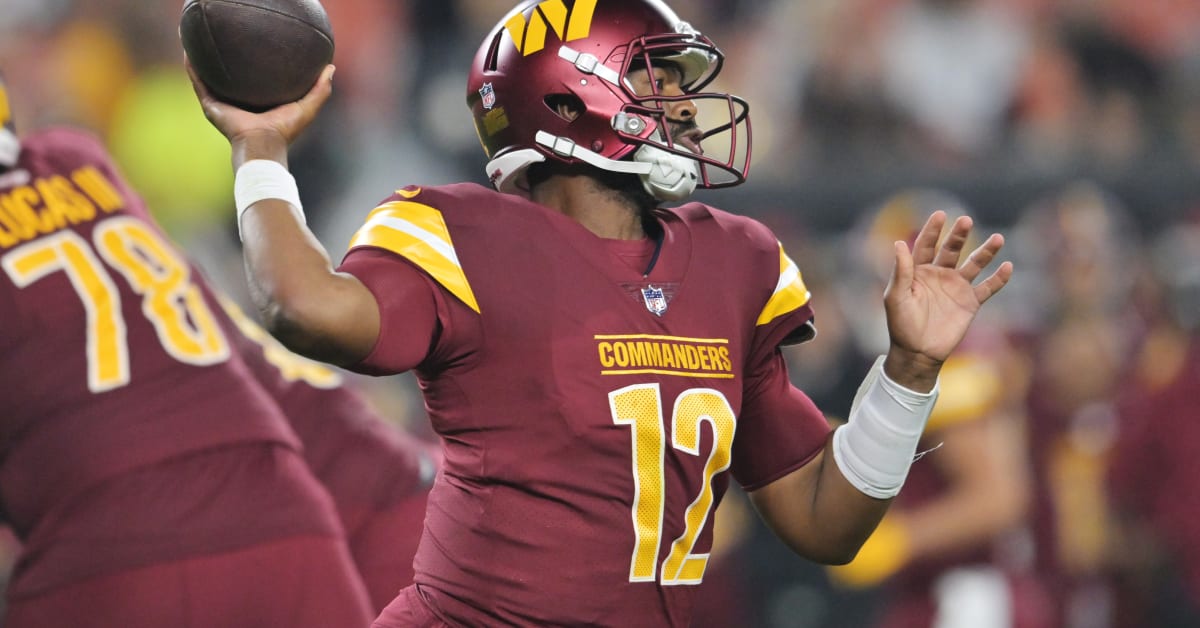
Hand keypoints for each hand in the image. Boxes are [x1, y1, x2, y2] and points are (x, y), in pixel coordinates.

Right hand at [185, 57, 334, 165]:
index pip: (254, 83)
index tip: (256, 48)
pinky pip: (198, 83)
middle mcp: (238, 105)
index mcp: (258, 105)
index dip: (255, 66)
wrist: (262, 144)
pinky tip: (188, 52)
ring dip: (203, 62)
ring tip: (200, 42)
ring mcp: (222, 105)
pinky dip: (192, 69)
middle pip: (229, 79)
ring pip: (209, 79)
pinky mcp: (210, 106)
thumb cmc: (285, 130)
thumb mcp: (307, 107)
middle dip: (226, 62)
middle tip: (227, 41)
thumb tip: (330, 68)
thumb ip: (320, 89)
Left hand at [882, 211, 1012, 390]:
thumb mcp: (897, 296)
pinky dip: (998, 278)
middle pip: (952, 250)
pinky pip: (987, 288)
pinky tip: (1007, 266)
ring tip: (998, 238)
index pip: (926, 245)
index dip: (932, 230)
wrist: (918, 352)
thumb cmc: (901, 324)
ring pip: (974, 265)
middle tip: (966, 221)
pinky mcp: (970, 302)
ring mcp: (957, 287)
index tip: (940, 214)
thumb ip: (901, 271)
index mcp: (919, 271)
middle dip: (959, 235)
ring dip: (986, 252)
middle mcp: (939, 275)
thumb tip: (898, 243)